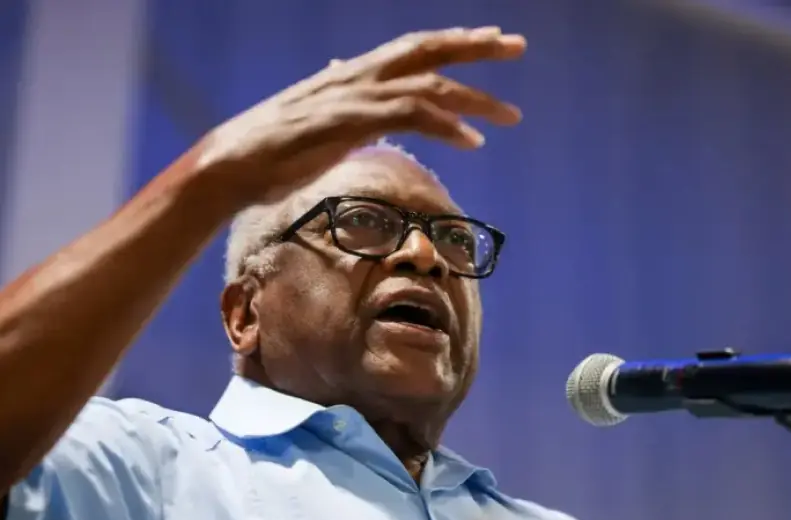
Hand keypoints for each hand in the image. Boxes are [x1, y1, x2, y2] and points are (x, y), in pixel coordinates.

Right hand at [194, 26, 525, 205]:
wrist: (230, 165)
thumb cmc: (269, 151)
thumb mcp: (315, 122)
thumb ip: (343, 106)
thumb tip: (353, 92)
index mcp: (352, 75)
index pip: (412, 49)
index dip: (451, 42)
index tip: (488, 40)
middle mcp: (357, 76)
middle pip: (427, 50)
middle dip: (475, 47)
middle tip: (517, 45)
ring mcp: (355, 96)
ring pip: (429, 85)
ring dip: (475, 97)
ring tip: (510, 114)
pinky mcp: (351, 122)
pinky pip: (411, 115)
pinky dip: (446, 126)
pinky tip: (473, 141)